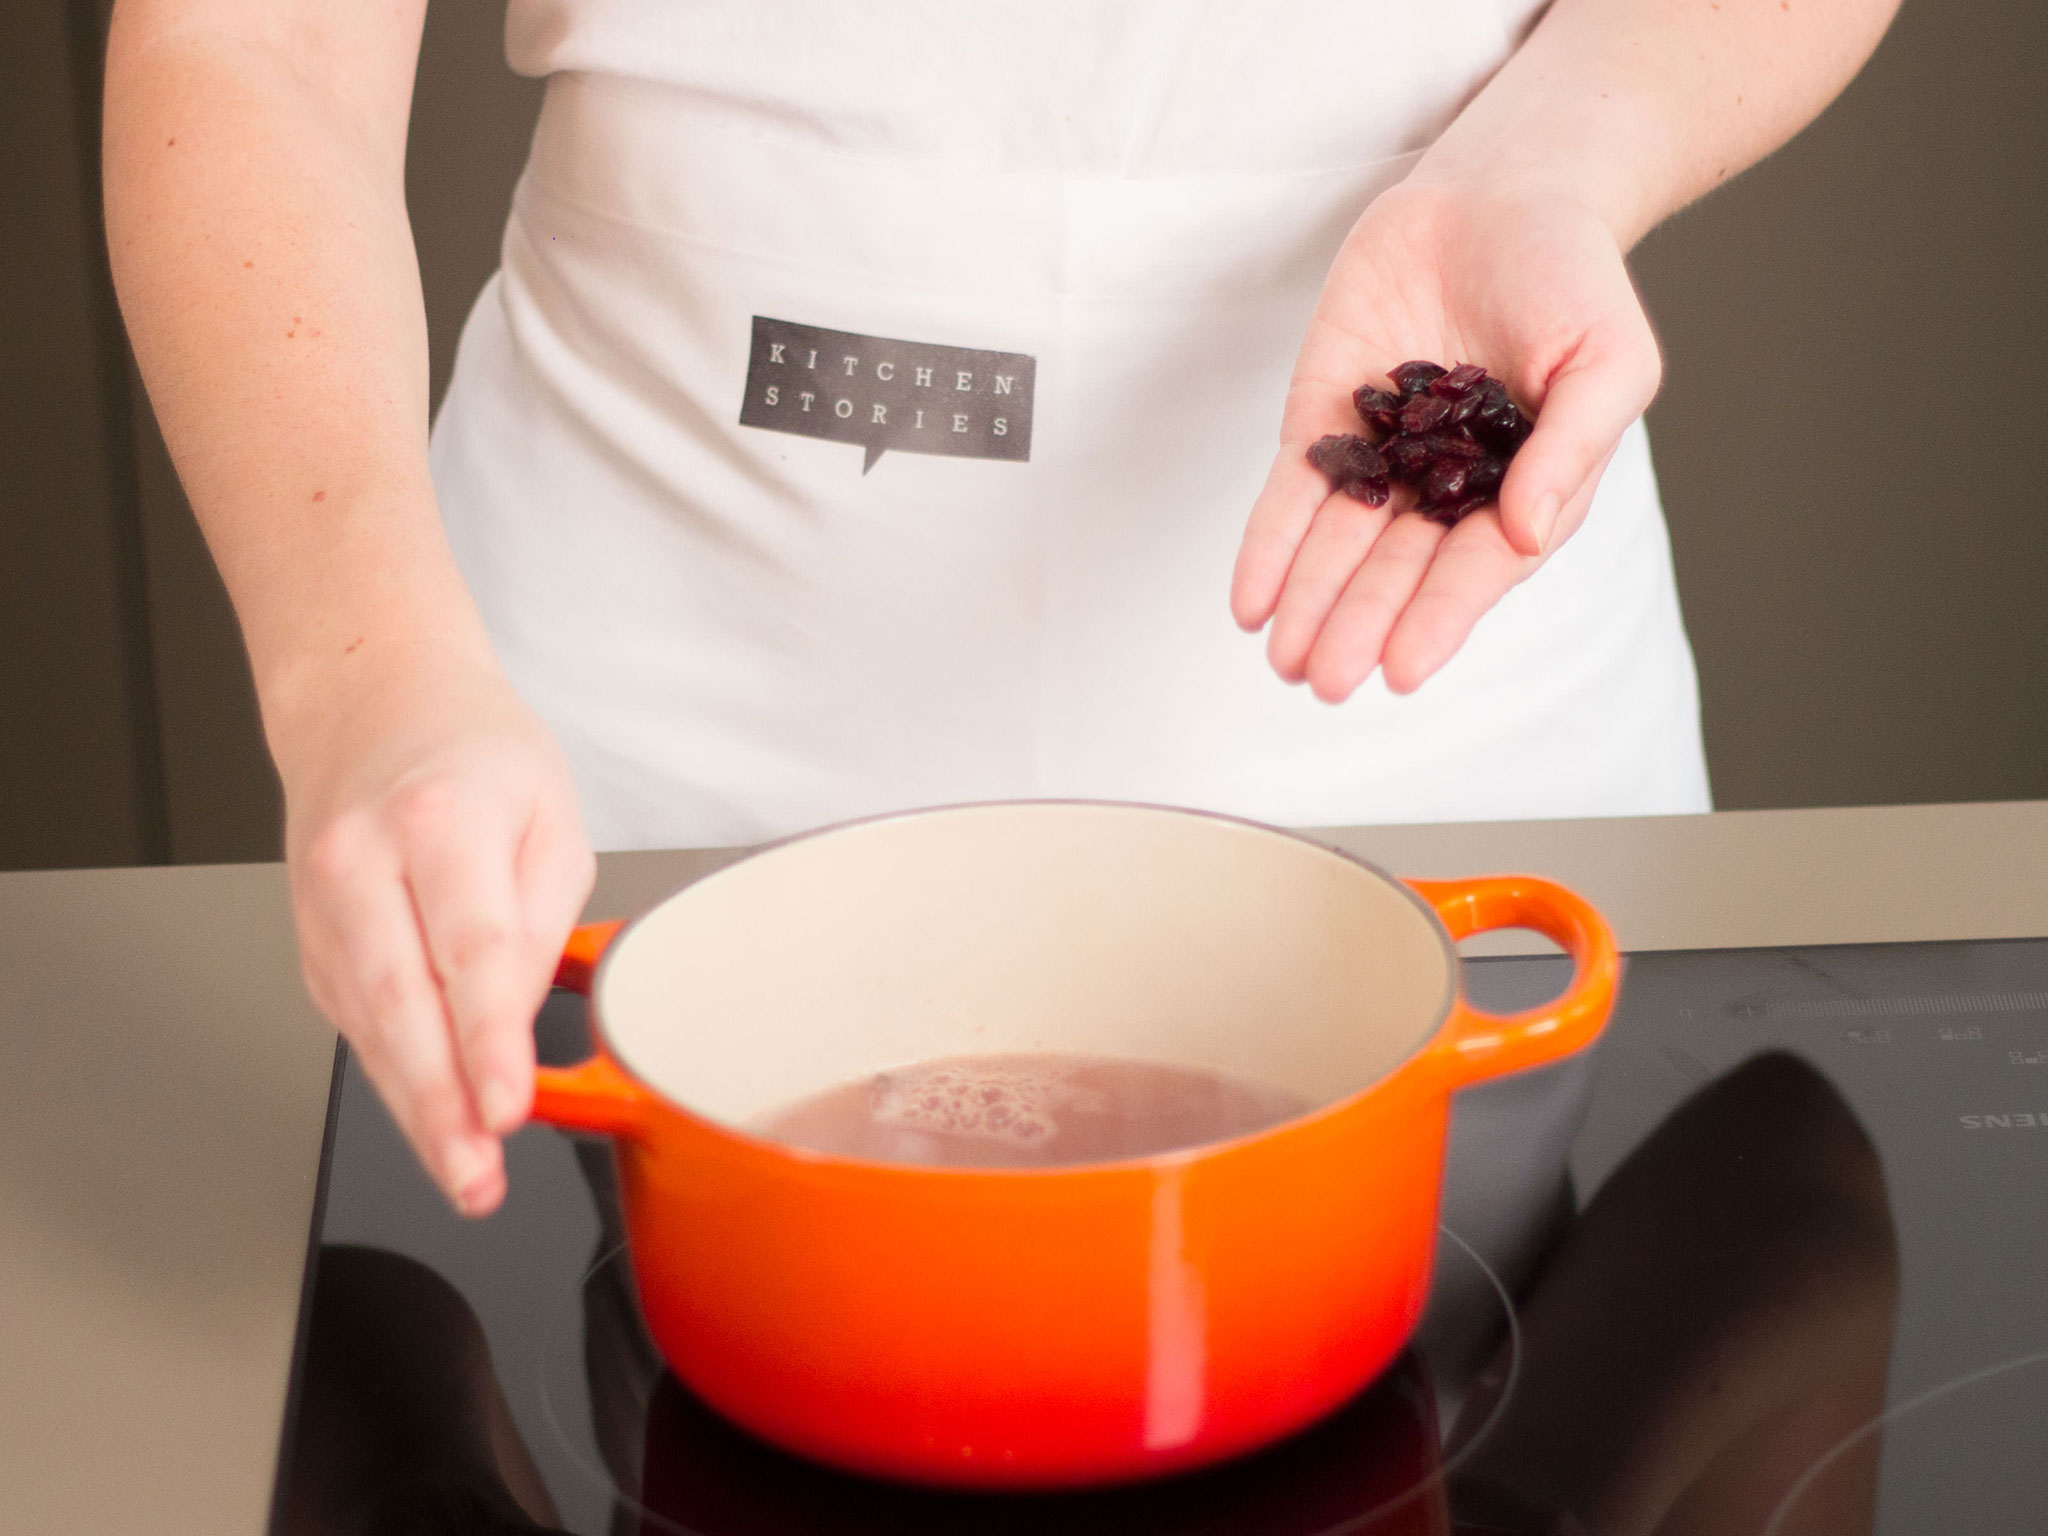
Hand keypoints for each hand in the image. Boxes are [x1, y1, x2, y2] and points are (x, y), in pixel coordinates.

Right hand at [279, 654, 593, 1215]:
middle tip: (477, 1175)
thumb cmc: (472, 753)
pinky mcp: (311, 944)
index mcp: (439, 819)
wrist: (368, 704)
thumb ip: (545, 917)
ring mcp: (322, 908)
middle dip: (440, 1106)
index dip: (488, 1038)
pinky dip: (396, 1080)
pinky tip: (434, 1122)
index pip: (468, 947)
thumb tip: (522, 1017)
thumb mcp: (552, 812)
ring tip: (467, 1175)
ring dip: (416, 1112)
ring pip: (370, 1029)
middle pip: (399, 1003)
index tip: (508, 1104)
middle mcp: (362, 864)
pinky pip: (358, 1025)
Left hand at [1230, 176, 1661, 699]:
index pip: (1476, 569)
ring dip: (1308, 604)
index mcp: (1523, 491)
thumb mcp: (1608, 357)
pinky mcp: (1326, 420)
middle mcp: (1448, 490)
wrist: (1501, 192)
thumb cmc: (1571, 277)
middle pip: (1396, 572)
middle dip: (1357, 626)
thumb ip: (1572, 445)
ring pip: (1338, 547)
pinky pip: (1293, 494)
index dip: (1438, 620)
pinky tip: (1248, 599)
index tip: (1401, 671)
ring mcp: (1384, 459)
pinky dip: (1268, 545)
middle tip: (1322, 682)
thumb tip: (1524, 534)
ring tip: (1281, 659)